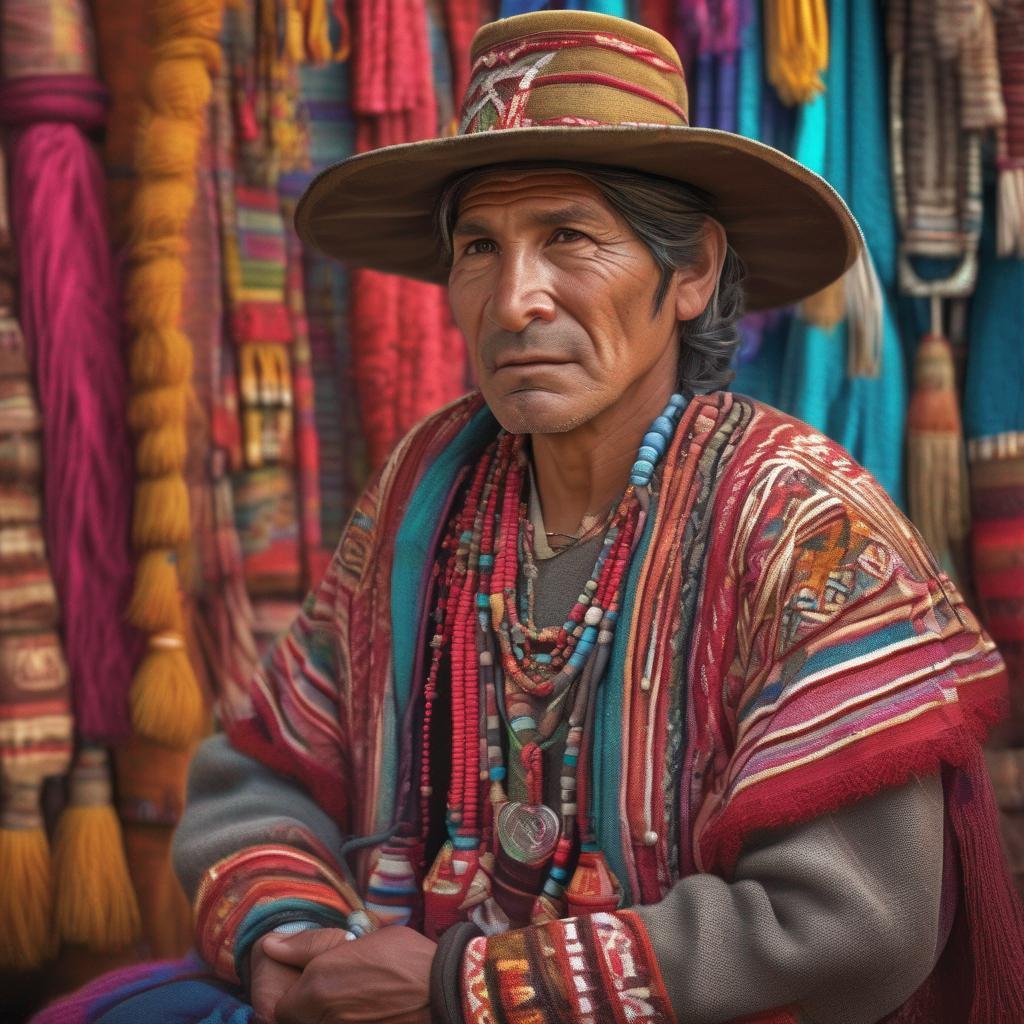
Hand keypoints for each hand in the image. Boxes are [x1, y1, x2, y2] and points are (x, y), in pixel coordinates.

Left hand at [261, 925, 436, 1023]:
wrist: (442, 989)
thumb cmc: (402, 957)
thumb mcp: (355, 941)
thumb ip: (308, 947)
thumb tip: (269, 946)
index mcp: (318, 987)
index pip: (280, 1006)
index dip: (291, 993)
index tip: (306, 980)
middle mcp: (323, 1018)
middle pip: (297, 1019)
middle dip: (307, 1005)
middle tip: (334, 988)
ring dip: (326, 1013)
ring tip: (351, 996)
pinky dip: (345, 1020)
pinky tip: (364, 1010)